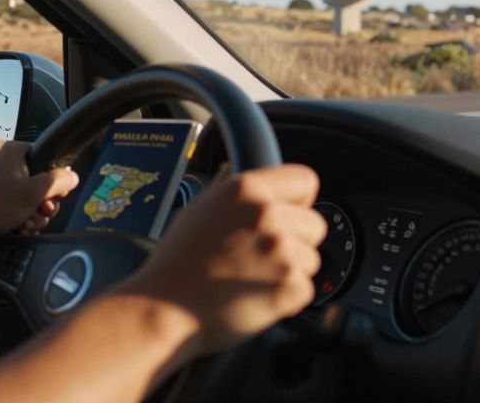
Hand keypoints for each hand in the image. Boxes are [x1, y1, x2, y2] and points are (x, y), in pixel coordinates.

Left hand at [0, 141, 78, 250]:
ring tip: (27, 224)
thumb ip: (58, 181)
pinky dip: (24, 220)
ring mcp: (3, 182)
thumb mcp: (34, 192)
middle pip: (44, 183)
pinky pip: (21, 208)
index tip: (54, 196)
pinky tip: (21, 229)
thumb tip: (73, 176)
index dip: (57, 180)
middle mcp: (10, 163)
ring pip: (34, 199)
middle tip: (39, 212)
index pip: (50, 160)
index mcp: (17, 152)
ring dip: (35, 215)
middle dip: (45, 204)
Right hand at [122, 164, 326, 357]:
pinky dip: (285, 297)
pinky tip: (254, 295)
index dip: (297, 199)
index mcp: (246, 189)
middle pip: (314, 223)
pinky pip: (305, 288)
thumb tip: (235, 169)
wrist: (164, 310)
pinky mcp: (290, 287)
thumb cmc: (175, 263)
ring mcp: (282, 252)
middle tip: (261, 254)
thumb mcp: (196, 209)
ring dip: (290, 270)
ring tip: (251, 277)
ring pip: (311, 258)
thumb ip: (225, 188)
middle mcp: (267, 215)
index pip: (304, 180)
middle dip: (296, 239)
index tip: (287, 212)